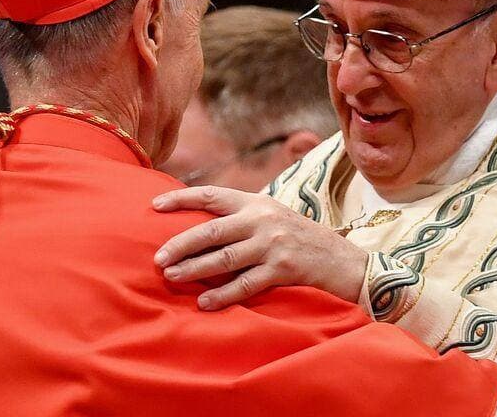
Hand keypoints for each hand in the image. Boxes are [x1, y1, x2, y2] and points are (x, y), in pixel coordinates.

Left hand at [152, 186, 366, 309]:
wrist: (342, 259)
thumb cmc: (299, 238)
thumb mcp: (272, 216)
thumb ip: (241, 217)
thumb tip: (197, 225)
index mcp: (255, 202)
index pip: (211, 195)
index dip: (181, 199)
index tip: (154, 206)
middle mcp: (262, 219)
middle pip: (211, 230)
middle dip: (181, 244)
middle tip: (157, 258)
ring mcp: (272, 244)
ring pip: (223, 258)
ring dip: (194, 269)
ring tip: (171, 277)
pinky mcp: (282, 269)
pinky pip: (245, 284)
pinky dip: (222, 294)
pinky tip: (204, 301)